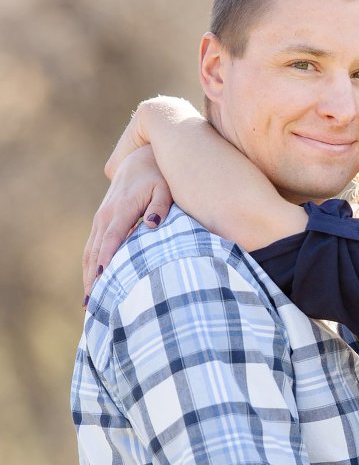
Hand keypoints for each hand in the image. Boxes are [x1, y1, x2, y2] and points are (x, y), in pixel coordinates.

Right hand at [82, 145, 171, 297]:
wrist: (140, 161)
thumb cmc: (159, 178)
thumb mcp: (165, 188)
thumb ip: (160, 206)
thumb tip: (152, 223)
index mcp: (121, 209)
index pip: (112, 238)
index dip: (107, 259)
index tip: (104, 279)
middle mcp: (105, 215)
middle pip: (95, 250)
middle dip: (93, 277)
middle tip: (94, 304)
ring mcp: (100, 218)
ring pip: (90, 251)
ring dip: (87, 276)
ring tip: (89, 302)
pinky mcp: (100, 222)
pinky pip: (91, 247)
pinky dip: (89, 267)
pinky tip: (92, 284)